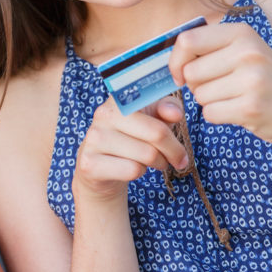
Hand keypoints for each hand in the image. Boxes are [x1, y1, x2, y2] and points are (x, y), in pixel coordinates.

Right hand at [72, 95, 189, 203]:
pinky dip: (140, 172)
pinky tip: (133, 169)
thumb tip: (175, 113)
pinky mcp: (90, 163)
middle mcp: (103, 114)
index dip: (174, 116)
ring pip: (147, 154)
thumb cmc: (131, 138)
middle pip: (157, 132)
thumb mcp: (152, 118)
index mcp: (119, 98)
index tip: (180, 126)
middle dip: (174, 150)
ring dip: (159, 163)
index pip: (157, 103)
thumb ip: (167, 108)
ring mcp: (94, 138)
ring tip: (154, 163)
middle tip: (179, 159)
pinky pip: (132, 170)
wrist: (98, 169)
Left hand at [168, 23, 271, 149]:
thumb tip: (169, 54)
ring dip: (210, 102)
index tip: (180, 73)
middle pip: (191, 72)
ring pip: (199, 95)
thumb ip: (211, 47)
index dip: (176, 60)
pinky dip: (219, 117)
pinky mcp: (251, 107)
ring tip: (236, 98)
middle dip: (196, 85)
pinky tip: (241, 111)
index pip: (188, 40)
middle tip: (222, 88)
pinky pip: (210, 114)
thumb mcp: (246, 52)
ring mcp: (252, 80)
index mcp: (242, 33)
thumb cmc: (267, 82)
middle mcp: (248, 52)